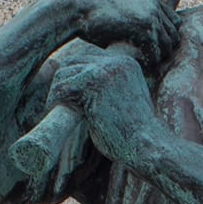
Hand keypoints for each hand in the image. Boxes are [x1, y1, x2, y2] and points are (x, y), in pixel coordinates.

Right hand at [46, 0, 178, 62]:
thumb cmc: (98, 16)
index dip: (164, 38)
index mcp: (153, 1)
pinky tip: (132, 59)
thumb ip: (142, 25)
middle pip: (174, 38)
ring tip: (137, 59)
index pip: (175, 25)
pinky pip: (155, 54)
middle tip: (143, 57)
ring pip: (167, 48)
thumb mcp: (125, 15)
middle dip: (161, 51)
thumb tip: (158, 48)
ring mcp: (152, 18)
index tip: (148, 46)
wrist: (80, 7)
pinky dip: (145, 62)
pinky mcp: (145, 29)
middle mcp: (156, 8)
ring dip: (154, 58)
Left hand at [48, 46, 162, 165]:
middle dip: (62, 82)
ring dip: (57, 92)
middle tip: (59, 103)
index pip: (88, 58)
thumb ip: (104, 89)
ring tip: (59, 109)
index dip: (74, 76)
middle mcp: (116, 61)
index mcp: (126, 63)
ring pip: (64, 72)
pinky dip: (55, 100)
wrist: (148, 145)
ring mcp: (106, 71)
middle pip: (73, 61)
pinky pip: (62, 87)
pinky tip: (56, 111)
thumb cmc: (133, 133)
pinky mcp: (94, 84)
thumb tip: (75, 86)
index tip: (68, 95)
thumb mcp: (122, 102)